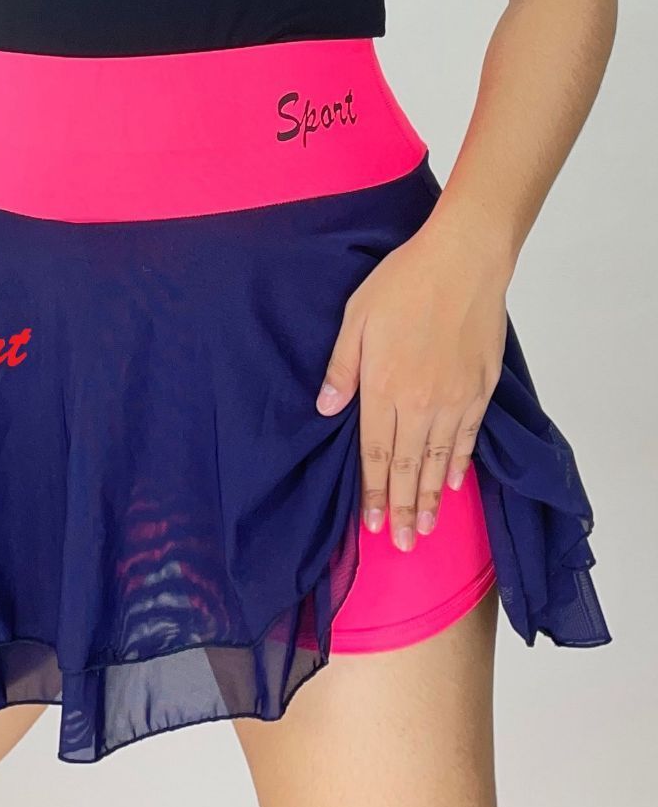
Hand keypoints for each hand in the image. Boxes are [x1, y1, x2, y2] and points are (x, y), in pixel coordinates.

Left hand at [315, 224, 509, 551]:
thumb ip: (341, 368)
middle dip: (404, 509)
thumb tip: (326, 409)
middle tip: (404, 545)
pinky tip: (454, 483)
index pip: (375, 453)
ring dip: (432, 497)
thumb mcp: (354, 319)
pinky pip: (467, 437)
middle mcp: (419, 401)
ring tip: (428, 528)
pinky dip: (459, 463)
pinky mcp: (481, 388)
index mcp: (383, 387)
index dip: (374, 492)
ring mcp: (454, 397)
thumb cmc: (401, 283)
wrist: (463, 261)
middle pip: (409, 466)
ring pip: (440, 459)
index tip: (373, 524)